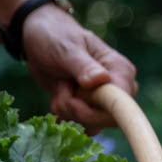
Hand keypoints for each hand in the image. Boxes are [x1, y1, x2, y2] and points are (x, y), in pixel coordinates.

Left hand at [21, 4, 137, 132]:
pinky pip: (82, 126)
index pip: (122, 104)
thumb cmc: (55, 36)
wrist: (39, 39)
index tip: (74, 102)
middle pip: (108, 119)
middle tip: (61, 89)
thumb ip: (83, 66)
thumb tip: (102, 80)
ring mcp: (105, 101)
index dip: (99, 111)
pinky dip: (65, 116)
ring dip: (68, 112)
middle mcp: (119, 89)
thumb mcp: (66, 48)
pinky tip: (58, 97)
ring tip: (59, 88)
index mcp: (121, 71)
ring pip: (92, 125)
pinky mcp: (90, 109)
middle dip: (78, 111)